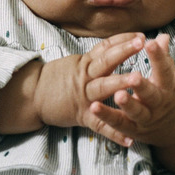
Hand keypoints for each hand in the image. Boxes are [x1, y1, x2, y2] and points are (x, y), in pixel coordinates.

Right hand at [0, 33, 153, 140]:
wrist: (32, 96)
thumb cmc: (57, 79)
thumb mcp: (76, 63)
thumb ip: (96, 58)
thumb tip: (116, 48)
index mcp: (86, 63)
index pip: (106, 47)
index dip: (123, 39)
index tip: (140, 34)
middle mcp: (86, 77)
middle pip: (106, 61)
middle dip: (124, 51)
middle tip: (142, 43)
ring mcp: (84, 96)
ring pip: (103, 86)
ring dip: (120, 82)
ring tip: (138, 79)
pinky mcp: (82, 116)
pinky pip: (100, 125)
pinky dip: (114, 133)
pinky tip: (130, 140)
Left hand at [88, 34, 174, 173]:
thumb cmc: (172, 96)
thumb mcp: (172, 78)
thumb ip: (163, 58)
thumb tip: (162, 36)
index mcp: (168, 87)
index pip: (164, 70)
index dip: (158, 57)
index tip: (150, 43)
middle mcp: (158, 103)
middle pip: (150, 94)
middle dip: (142, 86)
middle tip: (134, 76)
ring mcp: (146, 118)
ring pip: (135, 112)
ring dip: (127, 104)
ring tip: (117, 95)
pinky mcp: (134, 129)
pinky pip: (119, 124)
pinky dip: (107, 118)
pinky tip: (94, 109)